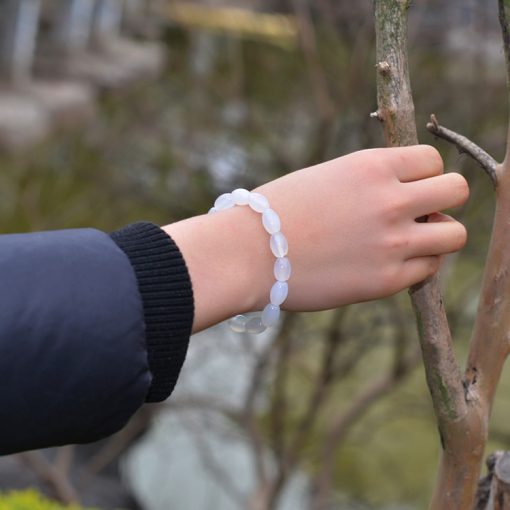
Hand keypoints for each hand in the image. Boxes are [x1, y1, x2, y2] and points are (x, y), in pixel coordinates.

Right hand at [164, 145, 468, 331]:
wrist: (248, 254)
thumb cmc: (276, 213)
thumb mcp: (324, 178)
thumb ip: (368, 181)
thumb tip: (402, 193)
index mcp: (371, 166)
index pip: (433, 160)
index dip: (423, 174)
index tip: (407, 188)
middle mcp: (390, 200)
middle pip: (457, 190)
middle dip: (442, 200)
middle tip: (417, 213)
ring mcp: (392, 242)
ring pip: (455, 234)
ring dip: (438, 235)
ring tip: (409, 240)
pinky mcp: (386, 280)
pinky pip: (429, 269)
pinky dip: (417, 266)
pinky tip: (388, 264)